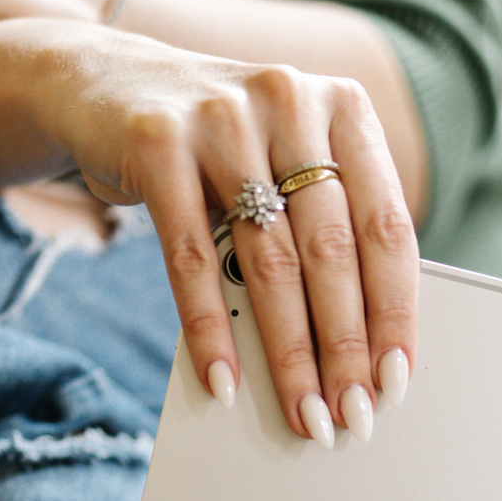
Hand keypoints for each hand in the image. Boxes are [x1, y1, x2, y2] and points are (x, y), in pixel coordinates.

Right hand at [0, 19, 417, 443]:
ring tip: (302, 413)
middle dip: (345, 349)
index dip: (395, 311)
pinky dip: (211, 331)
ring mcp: (222, 116)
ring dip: (289, 355)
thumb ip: (325, 227)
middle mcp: (290, 101)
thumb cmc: (219, 150)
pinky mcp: (156, 142)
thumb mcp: (283, 166)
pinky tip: (224, 381)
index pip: (386, 226)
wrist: (107, 85)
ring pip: (268, 261)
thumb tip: (364, 349)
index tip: (395, 379)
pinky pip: (193, 260)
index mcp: (343, 108)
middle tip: (352, 415)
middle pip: (331, 251)